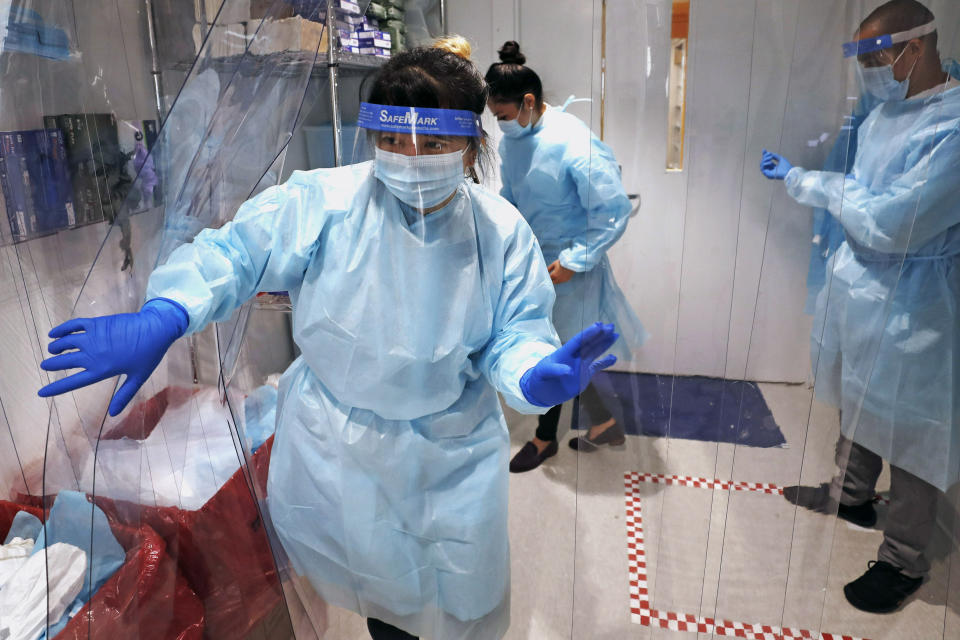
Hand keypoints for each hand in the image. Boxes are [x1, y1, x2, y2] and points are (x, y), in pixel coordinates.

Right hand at [38, 298, 188, 415]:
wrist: (155, 329)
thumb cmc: (148, 355)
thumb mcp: (138, 378)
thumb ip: (124, 395)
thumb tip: (113, 413)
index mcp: (102, 370)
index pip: (73, 382)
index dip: (55, 388)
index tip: (41, 392)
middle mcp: (93, 354)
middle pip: (65, 361)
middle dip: (52, 363)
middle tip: (44, 365)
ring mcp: (93, 337)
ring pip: (66, 342)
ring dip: (56, 346)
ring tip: (53, 349)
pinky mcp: (96, 324)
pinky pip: (74, 325)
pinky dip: (62, 329)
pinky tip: (54, 333)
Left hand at [520, 322, 618, 407]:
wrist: (540, 391)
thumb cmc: (539, 378)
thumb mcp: (542, 373)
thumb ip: (554, 370)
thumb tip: (569, 370)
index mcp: (564, 353)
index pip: (578, 341)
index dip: (588, 333)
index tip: (599, 325)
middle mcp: (574, 357)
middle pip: (589, 344)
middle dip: (600, 335)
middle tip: (611, 326)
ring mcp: (580, 365)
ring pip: (595, 352)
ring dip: (604, 344)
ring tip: (615, 335)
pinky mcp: (584, 375)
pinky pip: (597, 367)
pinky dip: (605, 363)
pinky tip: (613, 358)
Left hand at [547, 260, 574, 283]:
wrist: (571, 263)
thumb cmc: (561, 262)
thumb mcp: (554, 264)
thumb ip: (549, 268)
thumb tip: (545, 271)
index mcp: (554, 275)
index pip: (549, 279)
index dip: (548, 277)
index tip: (547, 275)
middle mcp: (558, 279)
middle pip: (553, 282)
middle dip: (552, 279)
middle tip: (552, 275)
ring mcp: (563, 280)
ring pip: (557, 282)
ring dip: (556, 280)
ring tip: (557, 274)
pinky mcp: (567, 280)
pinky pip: (562, 281)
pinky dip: (561, 279)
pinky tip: (562, 274)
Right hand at [760, 149, 792, 179]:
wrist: (788, 171)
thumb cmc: (786, 166)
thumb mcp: (780, 158)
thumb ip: (775, 156)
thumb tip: (769, 153)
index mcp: (773, 167)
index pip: (766, 161)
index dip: (765, 155)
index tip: (764, 150)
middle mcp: (769, 170)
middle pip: (763, 162)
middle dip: (765, 156)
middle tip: (770, 154)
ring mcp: (768, 172)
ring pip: (762, 164)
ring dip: (765, 159)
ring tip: (771, 157)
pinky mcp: (767, 174)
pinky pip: (762, 168)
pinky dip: (765, 164)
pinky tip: (770, 161)